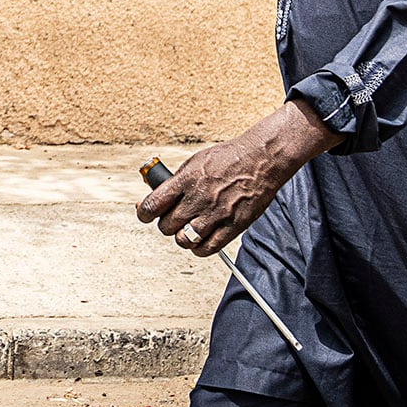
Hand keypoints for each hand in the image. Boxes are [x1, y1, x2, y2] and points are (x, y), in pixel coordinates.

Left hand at [135, 101, 339, 256]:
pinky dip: (199, 249)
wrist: (261, 159)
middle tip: (172, 220)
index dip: (144, 213)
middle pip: (167, 225)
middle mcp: (198, 198)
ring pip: (185, 240)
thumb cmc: (229, 158)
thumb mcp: (196, 161)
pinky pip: (208, 248)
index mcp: (186, 180)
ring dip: (182, 238)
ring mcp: (216, 213)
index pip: (153, 204)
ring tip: (186, 231)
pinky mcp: (233, 226)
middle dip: (166, 225)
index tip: (145, 214)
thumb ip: (176, 180)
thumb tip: (156, 193)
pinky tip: (199, 242)